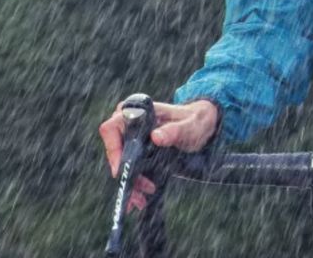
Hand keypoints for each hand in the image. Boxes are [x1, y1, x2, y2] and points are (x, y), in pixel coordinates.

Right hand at [98, 99, 220, 211]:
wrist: (201, 127)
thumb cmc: (195, 121)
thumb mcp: (188, 127)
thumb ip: (174, 131)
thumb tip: (156, 137)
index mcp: (138, 111)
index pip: (112, 128)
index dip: (113, 150)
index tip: (121, 170)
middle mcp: (130, 123)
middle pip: (115, 150)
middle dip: (125, 174)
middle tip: (140, 194)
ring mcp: (131, 137)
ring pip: (121, 162)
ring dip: (130, 183)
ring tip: (141, 200)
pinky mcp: (136, 149)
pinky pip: (129, 167)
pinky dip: (134, 182)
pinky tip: (140, 196)